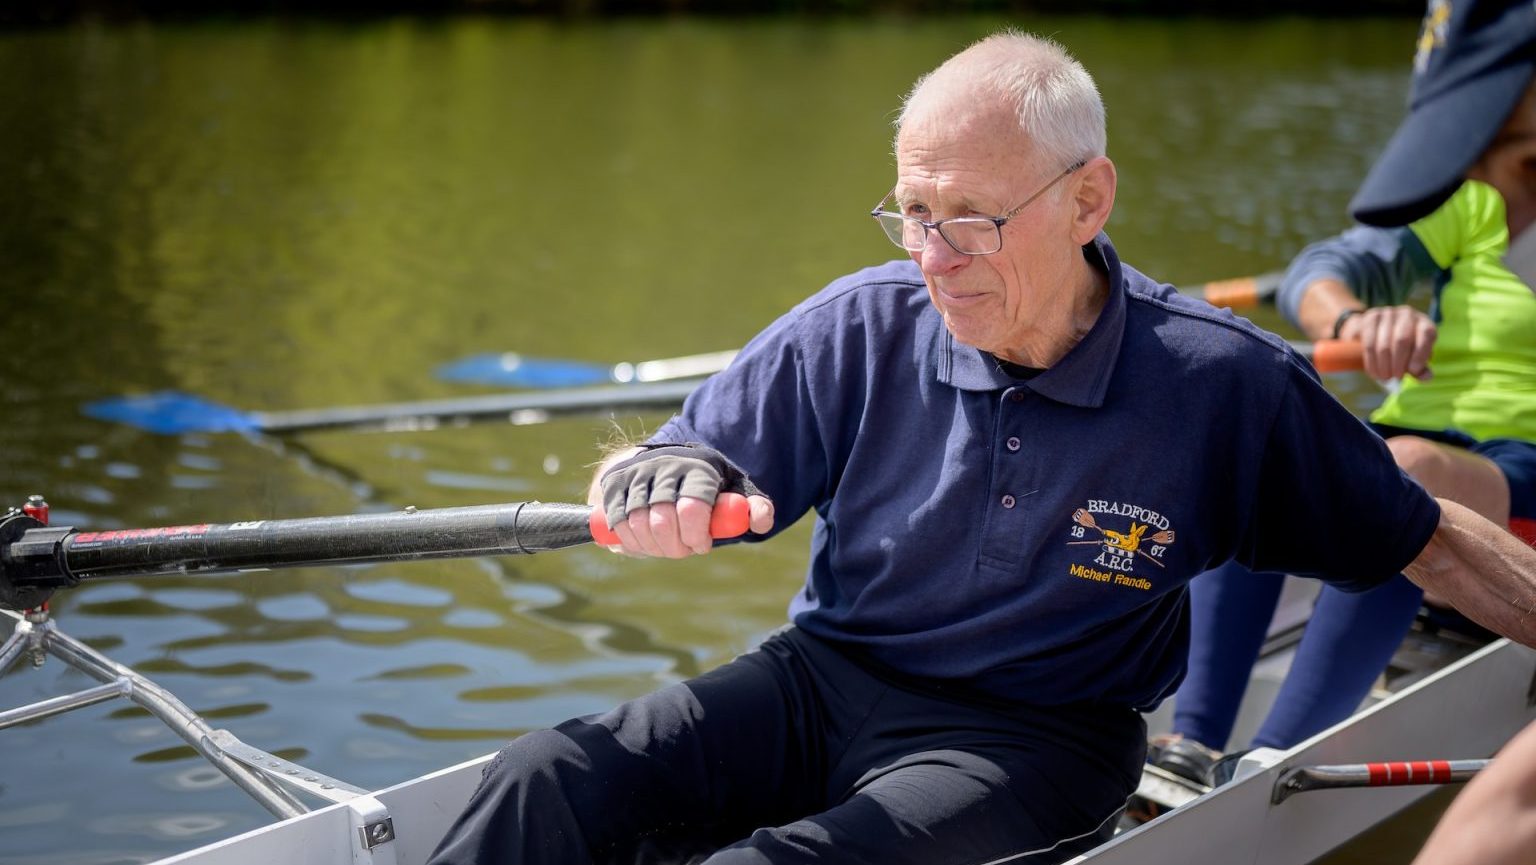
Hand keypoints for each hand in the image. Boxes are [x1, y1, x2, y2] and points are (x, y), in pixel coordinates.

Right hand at [595, 444, 773, 557]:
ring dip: (653, 546)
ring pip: (637, 524)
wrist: (670, 458)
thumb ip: (756, 507)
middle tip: (684, 549)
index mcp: (696, 467)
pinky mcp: (612, 483)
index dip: (696, 536)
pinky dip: (630, 541)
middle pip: (662, 520)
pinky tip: (644, 543)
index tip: (702, 545)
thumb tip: (759, 521)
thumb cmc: (707, 482)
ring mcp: (634, 474)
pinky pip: (617, 522)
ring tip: (666, 546)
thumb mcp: (737, 490)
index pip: (691, 508)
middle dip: (675, 546)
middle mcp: (662, 466)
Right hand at [1338, 305, 1435, 381]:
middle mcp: (1408, 314)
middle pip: (1402, 340)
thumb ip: (1421, 369)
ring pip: (1384, 343)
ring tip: (1384, 378)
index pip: (1426, 335)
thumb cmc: (1403, 350)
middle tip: (1395, 378)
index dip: (1421, 354)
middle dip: (1398, 363)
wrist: (1379, 332)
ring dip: (1383, 365)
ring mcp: (1388, 313)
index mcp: (1424, 323)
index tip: (1413, 371)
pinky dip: (1371, 360)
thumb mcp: (1414, 358)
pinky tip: (1373, 372)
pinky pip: (1369, 341)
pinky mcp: (1371, 317)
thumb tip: (1427, 377)